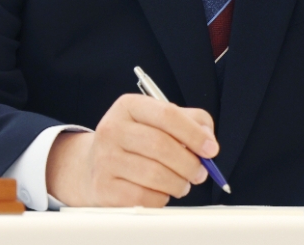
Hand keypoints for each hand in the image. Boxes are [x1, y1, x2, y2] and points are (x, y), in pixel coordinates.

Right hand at [46, 93, 217, 206]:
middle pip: (162, 146)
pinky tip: (161, 192)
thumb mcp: (157, 121)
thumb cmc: (135, 142)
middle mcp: (112, 128)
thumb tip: (208, 138)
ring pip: (155, 175)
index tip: (211, 150)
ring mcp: (104, 158)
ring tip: (183, 184)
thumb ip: (189, 121)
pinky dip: (161, 198)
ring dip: (178, 183)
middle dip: (190, 163)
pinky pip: (143, 197)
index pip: (167, 114)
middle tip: (201, 173)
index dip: (194, 133)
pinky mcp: (103, 187)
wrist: (92, 166)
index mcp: (128, 106)